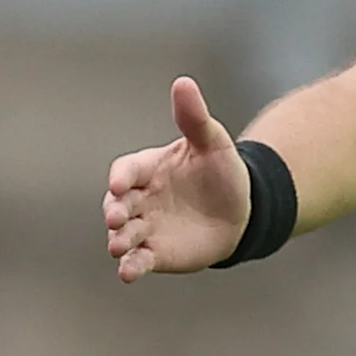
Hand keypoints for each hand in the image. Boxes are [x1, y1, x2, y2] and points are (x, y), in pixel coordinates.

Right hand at [103, 76, 249, 279]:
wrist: (240, 212)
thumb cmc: (221, 173)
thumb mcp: (212, 143)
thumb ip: (193, 117)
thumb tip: (183, 82)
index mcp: (147, 169)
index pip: (126, 171)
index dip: (122, 177)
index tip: (122, 185)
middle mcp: (140, 199)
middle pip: (117, 205)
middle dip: (114, 211)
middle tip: (116, 218)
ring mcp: (145, 227)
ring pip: (123, 234)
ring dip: (118, 240)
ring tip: (118, 246)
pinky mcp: (155, 253)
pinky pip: (138, 259)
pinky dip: (130, 266)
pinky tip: (128, 272)